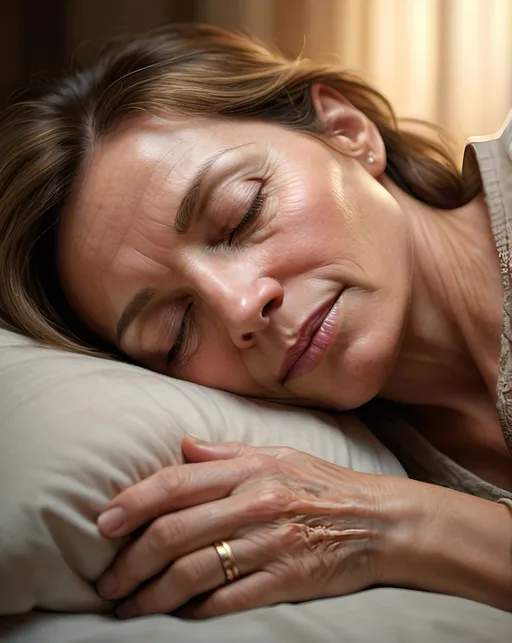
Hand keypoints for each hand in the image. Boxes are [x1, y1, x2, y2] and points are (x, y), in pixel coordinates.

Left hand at [96, 435, 393, 618]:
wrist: (380, 521)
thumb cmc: (324, 484)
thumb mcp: (279, 454)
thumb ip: (226, 452)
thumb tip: (181, 445)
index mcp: (249, 469)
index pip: (176, 483)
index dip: (133, 502)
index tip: (104, 524)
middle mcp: (255, 503)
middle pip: (174, 533)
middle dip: (131, 560)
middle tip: (108, 579)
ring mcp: (270, 543)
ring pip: (193, 573)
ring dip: (152, 594)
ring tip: (128, 606)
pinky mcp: (286, 580)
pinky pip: (227, 601)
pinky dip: (193, 612)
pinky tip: (174, 616)